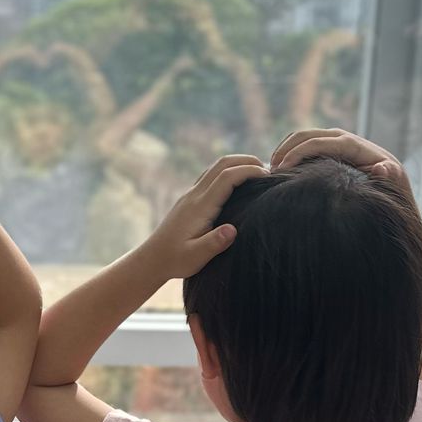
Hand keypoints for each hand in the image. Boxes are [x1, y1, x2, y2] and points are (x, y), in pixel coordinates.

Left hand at [141, 153, 266, 278]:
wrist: (152, 259)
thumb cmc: (175, 260)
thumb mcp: (195, 257)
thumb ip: (213, 244)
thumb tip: (232, 230)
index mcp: (200, 206)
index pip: (227, 177)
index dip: (249, 171)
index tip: (269, 176)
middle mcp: (195, 195)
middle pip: (222, 164)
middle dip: (247, 161)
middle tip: (269, 169)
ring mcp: (191, 195)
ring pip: (216, 167)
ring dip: (237, 164)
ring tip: (258, 172)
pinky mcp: (190, 199)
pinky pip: (211, 176)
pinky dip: (228, 172)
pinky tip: (238, 183)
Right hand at [269, 128, 407, 186]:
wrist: (393, 183)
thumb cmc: (391, 188)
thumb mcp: (394, 184)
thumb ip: (389, 175)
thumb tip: (383, 168)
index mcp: (352, 145)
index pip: (317, 142)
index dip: (296, 154)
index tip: (280, 171)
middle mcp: (342, 137)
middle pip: (305, 135)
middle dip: (284, 150)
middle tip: (267, 172)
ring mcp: (335, 140)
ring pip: (301, 136)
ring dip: (284, 149)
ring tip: (270, 172)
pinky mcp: (330, 146)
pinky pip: (305, 143)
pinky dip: (289, 151)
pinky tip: (279, 170)